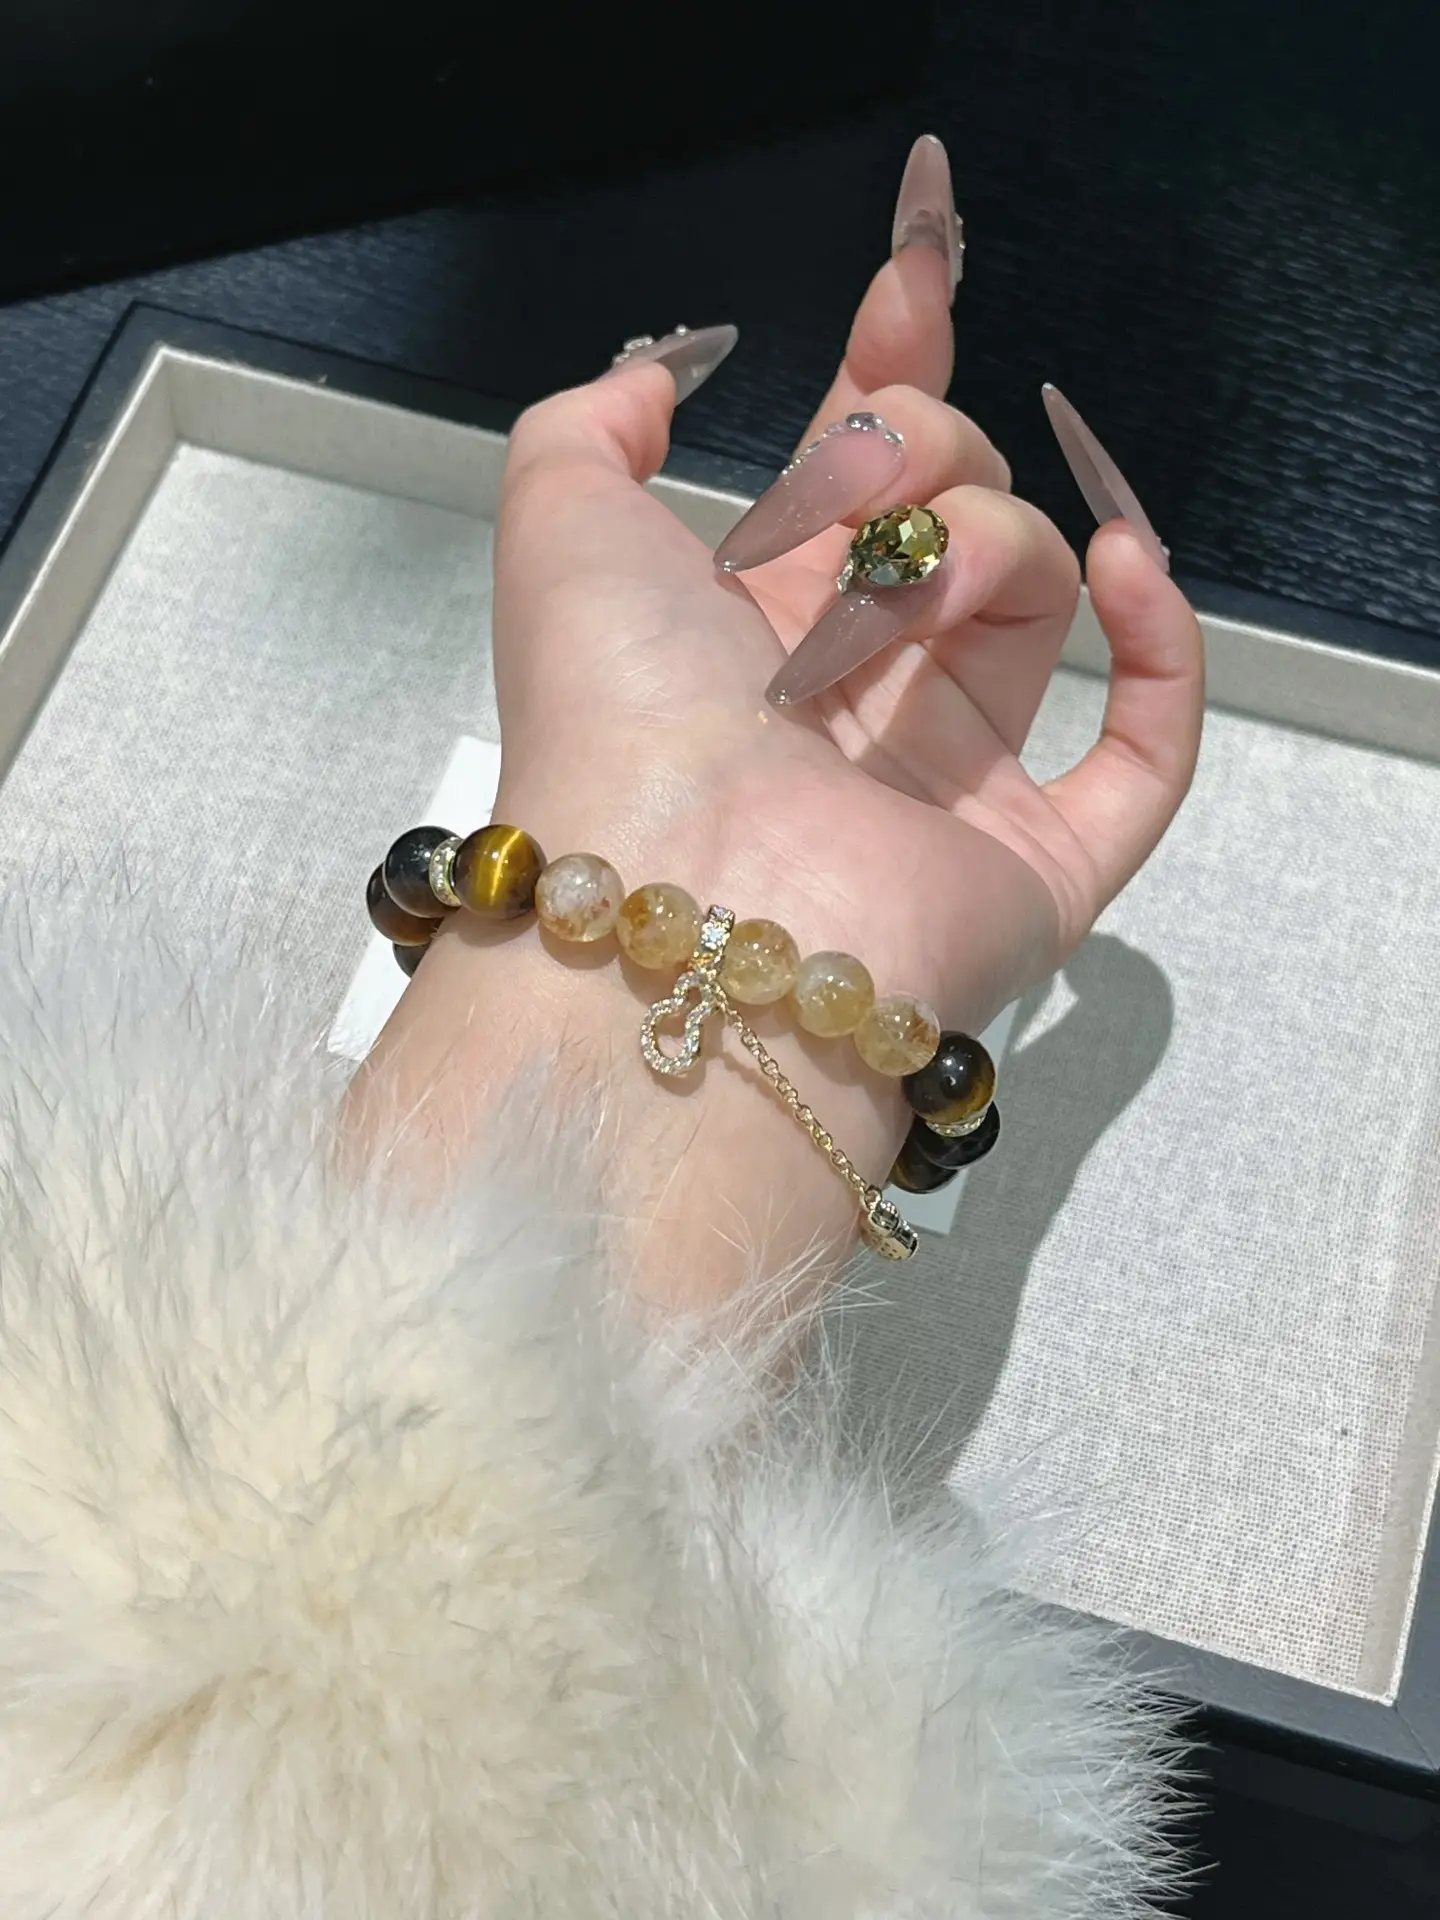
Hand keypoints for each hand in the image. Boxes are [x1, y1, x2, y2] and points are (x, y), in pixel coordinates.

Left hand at [356, 137, 1202, 1308]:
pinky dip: (1165, 649)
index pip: (859, 467)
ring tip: (905, 591)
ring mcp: (955, 781)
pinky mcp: (1039, 862)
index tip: (920, 258)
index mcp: (760, 618)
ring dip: (981, 545)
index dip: (895, 359)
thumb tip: (662, 375)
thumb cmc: (615, 704)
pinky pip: (1149, 752)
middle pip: (954, 509)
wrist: (677, 897)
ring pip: (1033, 596)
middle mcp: (863, 692)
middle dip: (921, 456)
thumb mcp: (554, 519)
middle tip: (864, 493)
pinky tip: (1123, 566)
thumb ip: (591, 423)